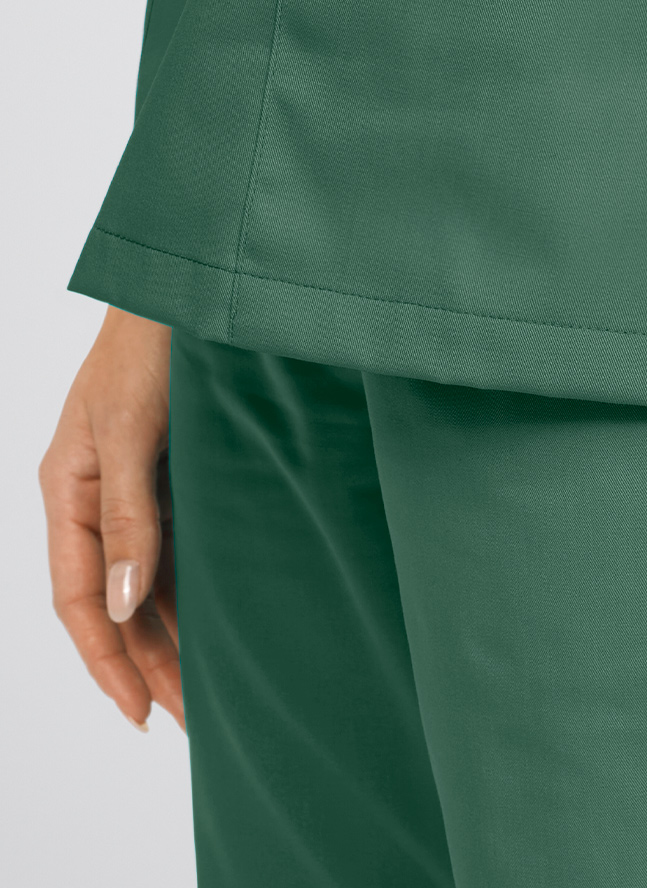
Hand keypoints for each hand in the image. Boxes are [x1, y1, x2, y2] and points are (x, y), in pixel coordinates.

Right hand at [39, 307, 183, 731]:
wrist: (198, 282)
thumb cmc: (152, 341)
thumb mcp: (130, 429)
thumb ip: (129, 516)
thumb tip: (126, 605)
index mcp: (68, 490)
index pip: (79, 600)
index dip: (107, 662)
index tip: (141, 716)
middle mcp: (100, 496)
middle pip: (118, 602)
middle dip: (149, 662)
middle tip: (195, 718)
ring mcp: (140, 484)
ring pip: (151, 579)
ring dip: (176, 632)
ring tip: (213, 688)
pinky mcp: (180, 469)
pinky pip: (182, 544)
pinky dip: (198, 586)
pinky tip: (225, 617)